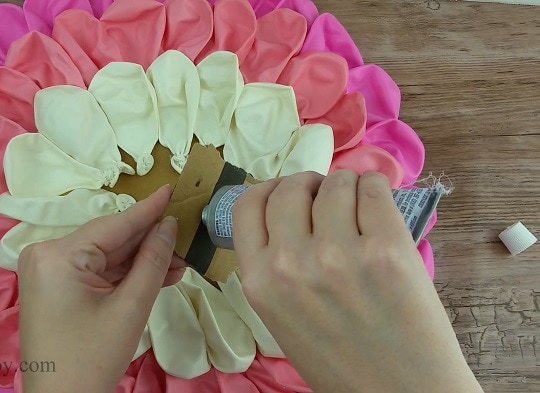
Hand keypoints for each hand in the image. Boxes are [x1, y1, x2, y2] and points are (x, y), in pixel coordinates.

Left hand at [18, 185, 184, 392]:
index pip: (113, 226)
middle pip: (108, 240)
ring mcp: (47, 271)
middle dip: (149, 241)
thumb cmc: (93, 358)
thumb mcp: (130, 308)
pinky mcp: (53, 287)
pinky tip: (156, 274)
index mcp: (58, 255)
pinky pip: (94, 272)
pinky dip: (122, 275)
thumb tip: (168, 226)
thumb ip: (152, 261)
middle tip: (186, 234)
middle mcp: (46, 255)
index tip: (171, 188)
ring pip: (104, 257)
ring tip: (180, 262)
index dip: (147, 209)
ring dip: (140, 261)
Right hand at [233, 170, 482, 392]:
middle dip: (308, 185)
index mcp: (259, 282)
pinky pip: (374, 189)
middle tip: (326, 199)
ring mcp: (339, 254)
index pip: (247, 205)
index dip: (268, 191)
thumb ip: (273, 266)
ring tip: (356, 206)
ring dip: (345, 186)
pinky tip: (377, 204)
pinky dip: (374, 188)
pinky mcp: (387, 248)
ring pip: (333, 183)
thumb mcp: (282, 318)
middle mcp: (291, 263)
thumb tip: (288, 211)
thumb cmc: (340, 361)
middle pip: (289, 188)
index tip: (288, 195)